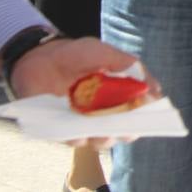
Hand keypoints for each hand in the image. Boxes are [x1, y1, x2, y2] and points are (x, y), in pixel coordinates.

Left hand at [13, 37, 159, 148]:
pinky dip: (78, 139)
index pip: (138, 106)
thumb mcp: (103, 52)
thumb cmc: (75, 54)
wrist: (39, 58)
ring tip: (105, 135)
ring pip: (100, 137)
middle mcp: (105, 110)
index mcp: (120, 92)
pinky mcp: (63, 128)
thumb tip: (152, 87)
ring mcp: (84, 120)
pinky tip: (80, 135)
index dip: (147, 110)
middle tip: (129, 130)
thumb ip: (126, 64)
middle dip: (128, 131)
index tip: (151, 110)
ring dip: (105, 139)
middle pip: (122, 127)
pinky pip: (73, 139)